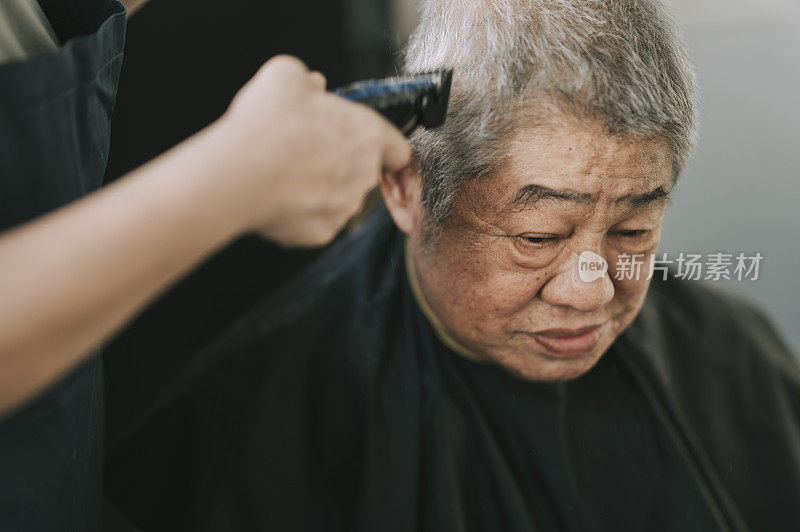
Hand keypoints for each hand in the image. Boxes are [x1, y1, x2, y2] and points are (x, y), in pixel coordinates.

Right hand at [209, 55, 410, 246]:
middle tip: (304, 148)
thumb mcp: (285, 76)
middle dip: (340, 161)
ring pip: (340, 196)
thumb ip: (308, 80)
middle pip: (363, 170)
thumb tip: (312, 86)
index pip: (398, 149)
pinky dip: (302, 211)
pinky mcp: (322, 233)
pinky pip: (317, 220)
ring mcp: (344, 208)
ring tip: (284, 171)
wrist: (238, 175)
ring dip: (321, 186)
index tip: (360, 143)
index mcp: (368, 135)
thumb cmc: (266, 125)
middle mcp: (364, 175)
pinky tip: (277, 194)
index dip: (382, 146)